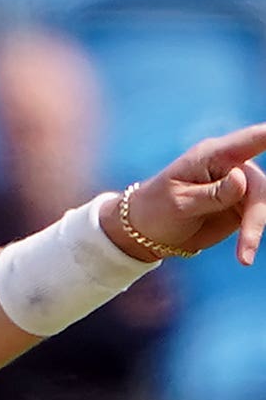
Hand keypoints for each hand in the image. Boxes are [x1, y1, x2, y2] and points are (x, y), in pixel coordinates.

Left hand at [104, 123, 265, 263]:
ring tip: (244, 258)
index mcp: (212, 156)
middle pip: (259, 185)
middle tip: (246, 248)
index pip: (249, 140)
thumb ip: (212, 193)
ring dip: (254, 230)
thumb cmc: (155, 210)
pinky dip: (253, 236)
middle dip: (256, 216)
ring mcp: (239, 186)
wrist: (146, 232)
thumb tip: (243, 178)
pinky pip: (257, 218)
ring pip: (261, 204)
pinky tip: (245, 257)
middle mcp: (231, 167)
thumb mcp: (179, 203)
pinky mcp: (241, 206)